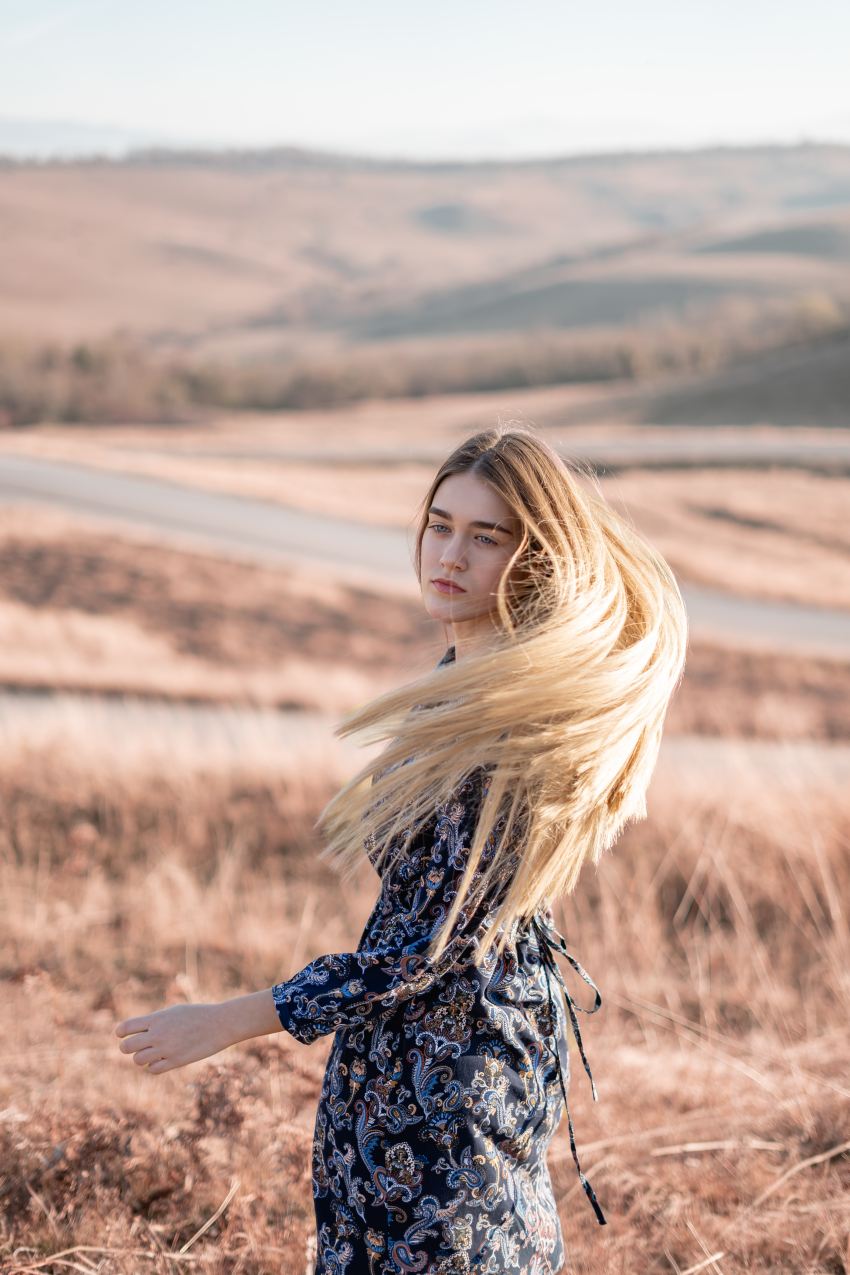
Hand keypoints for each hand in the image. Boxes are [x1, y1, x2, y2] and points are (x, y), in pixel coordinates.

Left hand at [114, 1002, 233, 1073]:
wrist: (219, 1024)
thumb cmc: (197, 1015)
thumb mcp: (174, 1011)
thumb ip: (155, 1021)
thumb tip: (138, 1030)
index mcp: (157, 1018)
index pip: (125, 1028)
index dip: (121, 1032)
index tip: (124, 1034)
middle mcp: (158, 1034)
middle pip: (126, 1047)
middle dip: (128, 1048)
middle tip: (137, 1046)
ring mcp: (166, 1049)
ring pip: (138, 1060)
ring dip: (142, 1058)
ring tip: (152, 1052)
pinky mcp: (176, 1061)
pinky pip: (153, 1069)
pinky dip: (154, 1066)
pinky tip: (163, 1059)